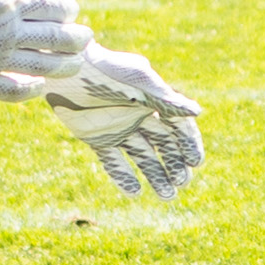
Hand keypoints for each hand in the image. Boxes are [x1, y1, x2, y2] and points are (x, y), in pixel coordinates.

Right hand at [0, 0, 91, 98]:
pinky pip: (12, 90)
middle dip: (74, 38)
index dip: (63, 8)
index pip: (47, 5)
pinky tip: (38, 88)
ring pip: (41, 66)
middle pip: (53, 37)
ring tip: (76, 65)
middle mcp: (7, 34)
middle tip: (86, 39)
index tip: (72, 11)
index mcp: (5, 3)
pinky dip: (29, 90)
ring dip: (62, 65)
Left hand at [44, 43, 204, 200]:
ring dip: (156, 176)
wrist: (67, 70)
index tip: (196, 162)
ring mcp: (118, 129)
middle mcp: (138, 116)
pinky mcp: (97, 138)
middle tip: (183, 182)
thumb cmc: (107, 69)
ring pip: (142, 157)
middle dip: (175, 164)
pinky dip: (124, 177)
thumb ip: (166, 98)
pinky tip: (135, 192)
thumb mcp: (139, 81)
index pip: (178, 126)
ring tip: (167, 196)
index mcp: (152, 100)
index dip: (189, 144)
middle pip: (163, 145)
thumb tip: (198, 112)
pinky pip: (114, 162)